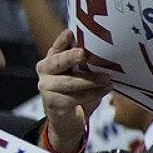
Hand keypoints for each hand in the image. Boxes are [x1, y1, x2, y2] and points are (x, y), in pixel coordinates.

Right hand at [37, 29, 112, 152]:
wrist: (70, 119)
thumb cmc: (79, 91)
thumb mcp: (82, 74)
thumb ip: (86, 63)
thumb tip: (107, 51)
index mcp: (52, 59)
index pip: (57, 47)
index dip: (63, 40)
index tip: (70, 32)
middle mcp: (45, 71)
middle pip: (58, 62)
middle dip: (71, 57)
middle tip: (83, 54)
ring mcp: (46, 87)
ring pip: (70, 82)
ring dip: (90, 80)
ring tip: (107, 78)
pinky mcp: (53, 103)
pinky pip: (76, 97)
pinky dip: (94, 93)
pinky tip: (106, 89)